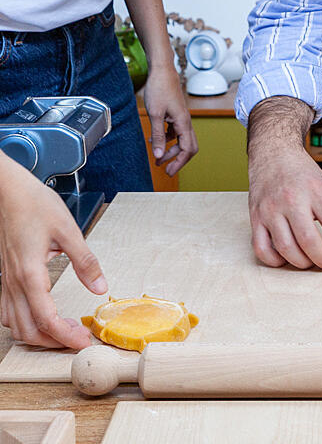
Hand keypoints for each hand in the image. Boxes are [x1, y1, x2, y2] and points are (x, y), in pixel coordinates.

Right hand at [0, 153, 106, 347]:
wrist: (9, 191)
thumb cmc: (35, 204)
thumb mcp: (68, 229)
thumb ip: (85, 261)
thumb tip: (100, 287)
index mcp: (31, 273)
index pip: (47, 319)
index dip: (66, 337)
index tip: (85, 341)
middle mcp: (15, 282)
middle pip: (29, 331)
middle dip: (54, 342)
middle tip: (78, 339)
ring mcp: (7, 281)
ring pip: (16, 325)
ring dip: (38, 336)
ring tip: (64, 331)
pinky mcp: (5, 276)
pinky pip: (9, 312)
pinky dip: (25, 323)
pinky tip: (41, 317)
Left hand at [143, 66, 197, 174]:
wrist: (161, 70)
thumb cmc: (159, 88)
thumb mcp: (155, 114)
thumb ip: (157, 136)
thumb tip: (158, 155)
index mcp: (183, 122)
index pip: (187, 149)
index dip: (179, 163)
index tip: (169, 172)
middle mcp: (185, 121)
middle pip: (188, 147)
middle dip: (178, 159)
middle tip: (167, 170)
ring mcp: (180, 118)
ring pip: (181, 140)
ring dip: (170, 150)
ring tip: (157, 158)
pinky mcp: (175, 114)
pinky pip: (174, 132)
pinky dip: (166, 139)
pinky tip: (154, 140)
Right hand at [248, 142, 321, 268]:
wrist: (274, 154)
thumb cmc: (301, 173)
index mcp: (315, 191)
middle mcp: (292, 200)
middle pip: (309, 242)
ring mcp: (271, 209)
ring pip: (286, 250)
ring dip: (303, 263)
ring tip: (310, 259)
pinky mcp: (256, 217)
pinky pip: (262, 249)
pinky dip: (275, 261)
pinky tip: (286, 256)